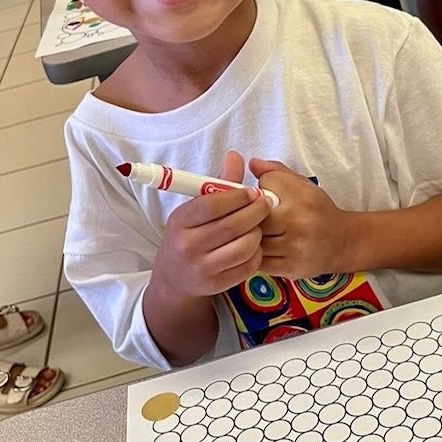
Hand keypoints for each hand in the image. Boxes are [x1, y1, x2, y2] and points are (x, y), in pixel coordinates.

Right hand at [149, 151, 271, 299]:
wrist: (174, 277)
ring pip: (244, 246)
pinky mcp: (216, 285)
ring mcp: (202, 268)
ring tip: (258, 225)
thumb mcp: (195, 209)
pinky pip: (248, 266)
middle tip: (266, 205)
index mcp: (180, 221)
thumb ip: (219, 184)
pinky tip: (254, 244)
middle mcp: (187, 246)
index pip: (213, 205)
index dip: (238, 196)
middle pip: (233, 226)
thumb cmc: (189, 235)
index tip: (252, 192)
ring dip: (258, 233)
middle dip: (256, 212)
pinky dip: (257, 253)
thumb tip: (236, 156)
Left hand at [249, 158, 350, 279]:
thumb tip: (252, 163)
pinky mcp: (291, 269)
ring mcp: (295, 249)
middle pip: (254, 219)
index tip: (252, 198)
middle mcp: (299, 224)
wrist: (342, 241)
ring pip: (254, 243)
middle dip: (245, 218)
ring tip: (246, 234)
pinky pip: (259, 263)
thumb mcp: (301, 184)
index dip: (251, 194)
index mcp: (300, 198)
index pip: (261, 191)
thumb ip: (275, 172)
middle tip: (241, 218)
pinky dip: (253, 256)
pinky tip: (256, 249)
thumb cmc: (317, 209)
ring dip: (247, 238)